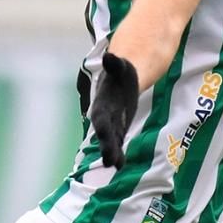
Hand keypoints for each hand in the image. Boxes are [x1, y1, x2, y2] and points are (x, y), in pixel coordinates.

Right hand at [85, 52, 139, 167]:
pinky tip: (121, 165)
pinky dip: (119, 154)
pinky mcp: (119, 128)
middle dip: (107, 147)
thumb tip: (110, 56)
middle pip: (105, 134)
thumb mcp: (120, 66)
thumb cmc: (120, 72)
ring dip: (113, 154)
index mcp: (102, 104)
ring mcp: (111, 124)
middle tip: (109, 162)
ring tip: (115, 166)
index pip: (101, 119)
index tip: (104, 138)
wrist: (121, 79)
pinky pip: (118, 143)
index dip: (103, 129)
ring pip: (111, 142)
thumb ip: (115, 64)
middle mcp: (104, 117)